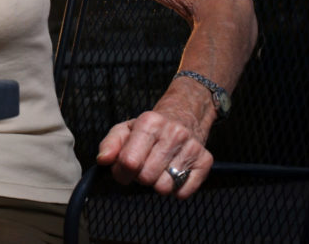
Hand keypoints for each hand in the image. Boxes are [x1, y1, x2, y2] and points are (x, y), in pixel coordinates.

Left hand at [95, 106, 213, 198]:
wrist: (184, 116)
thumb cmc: (150, 128)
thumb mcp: (125, 129)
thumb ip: (109, 144)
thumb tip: (103, 160)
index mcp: (150, 122)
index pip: (129, 161)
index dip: (121, 172)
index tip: (122, 169)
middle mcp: (173, 133)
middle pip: (146, 177)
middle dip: (139, 178)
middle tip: (142, 167)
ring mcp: (191, 147)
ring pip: (165, 188)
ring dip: (156, 184)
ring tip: (157, 169)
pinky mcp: (205, 161)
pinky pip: (184, 192)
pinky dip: (175, 190)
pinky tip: (173, 174)